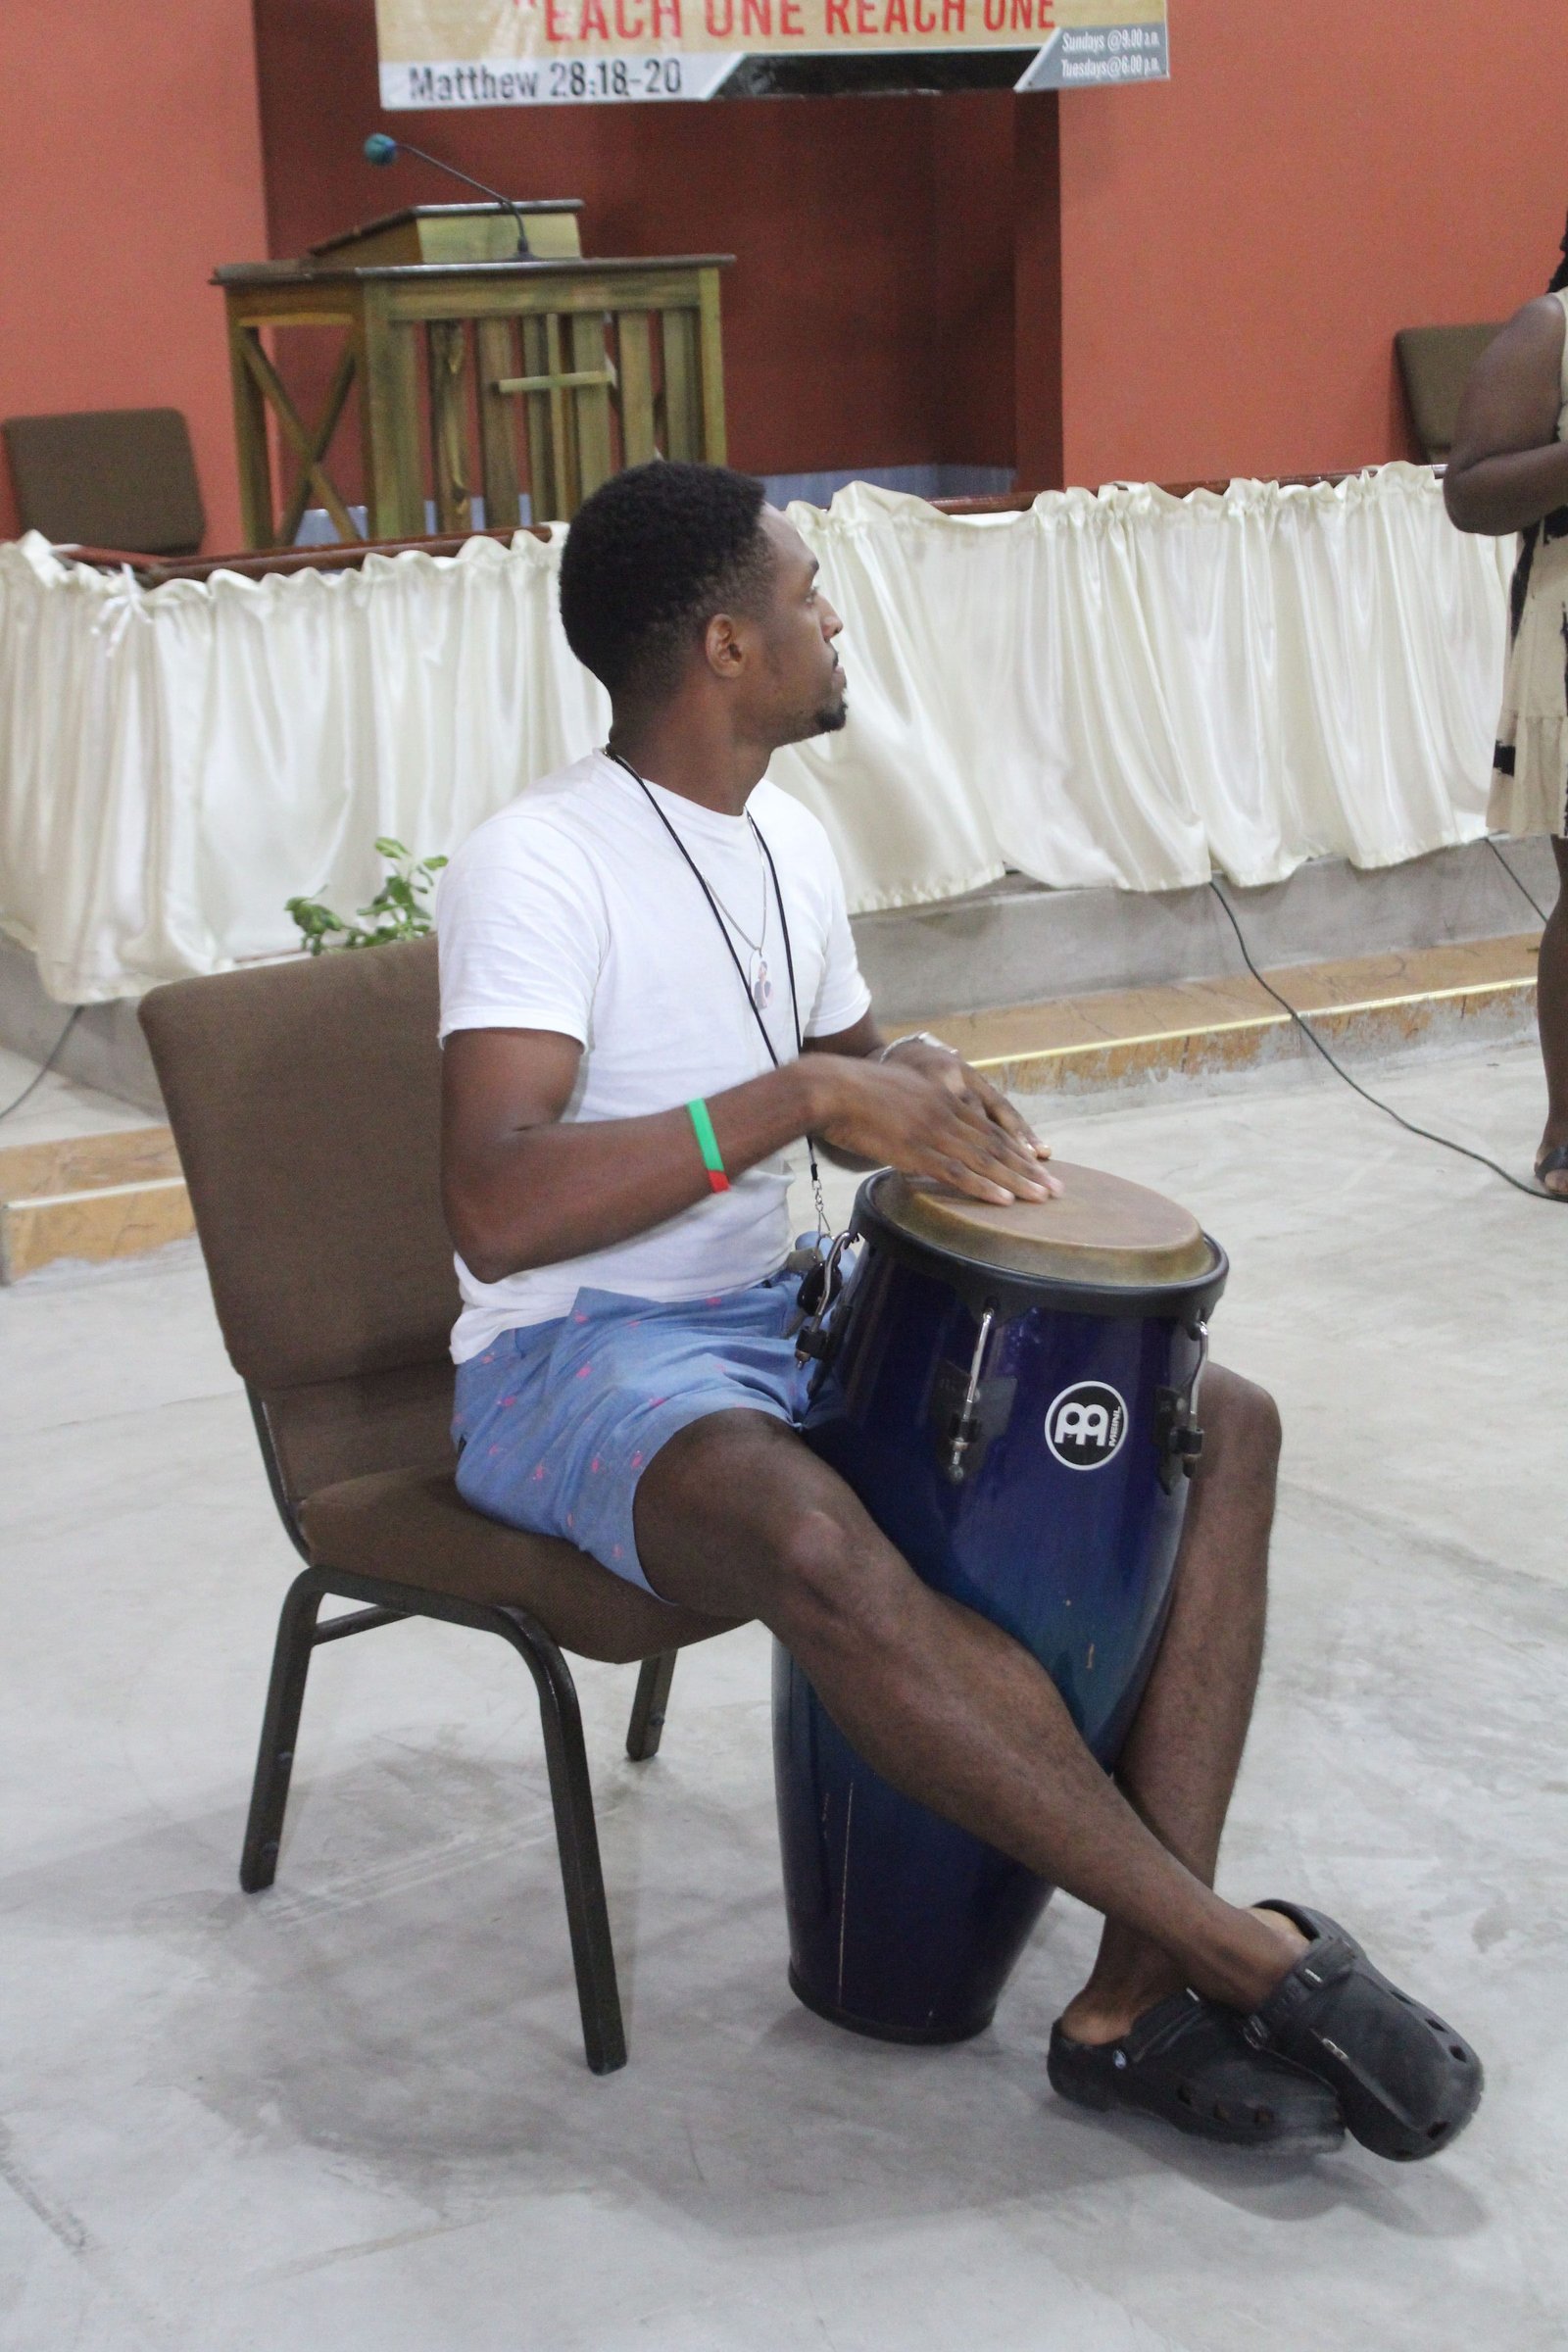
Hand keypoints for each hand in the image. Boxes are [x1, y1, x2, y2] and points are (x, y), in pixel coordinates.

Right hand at [809, 1049, 1061, 1204]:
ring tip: (1042, 1198)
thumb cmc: (853, 1094)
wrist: (830, 1089)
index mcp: (944, 1098)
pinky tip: (1004, 1200)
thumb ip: (916, 1112)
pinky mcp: (916, 1150)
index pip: (990, 1126)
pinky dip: (983, 1187)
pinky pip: (957, 1173)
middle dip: (1028, 1168)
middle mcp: (947, 1112)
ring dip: (1016, 1181)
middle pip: (996, 1143)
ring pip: (984, 1159)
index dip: (1017, 1146)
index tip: (1039, 1162)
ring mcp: (933, 1131)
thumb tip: (923, 1135)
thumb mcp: (897, 1095)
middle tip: (1056, 1188)